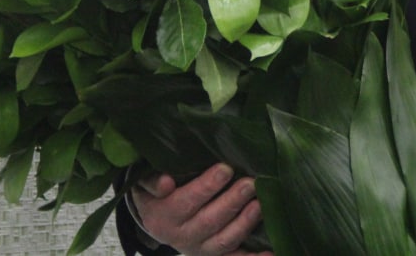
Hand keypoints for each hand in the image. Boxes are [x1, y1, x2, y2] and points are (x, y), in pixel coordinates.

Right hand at [131, 162, 269, 255]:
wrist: (157, 219)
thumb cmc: (157, 193)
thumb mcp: (145, 184)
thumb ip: (151, 181)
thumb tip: (166, 183)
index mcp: (163, 216)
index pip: (185, 202)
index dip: (205, 187)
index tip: (225, 168)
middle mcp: (182, 237)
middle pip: (208, 222)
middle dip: (231, 202)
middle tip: (250, 183)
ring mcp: (201, 248)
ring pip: (224, 241)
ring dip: (244, 224)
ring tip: (260, 204)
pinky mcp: (215, 255)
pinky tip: (270, 252)